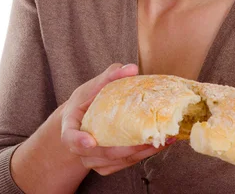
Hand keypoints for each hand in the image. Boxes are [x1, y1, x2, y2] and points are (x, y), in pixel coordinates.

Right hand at [59, 62, 175, 175]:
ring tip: (163, 139)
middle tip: (149, 137)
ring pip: (117, 161)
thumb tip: (132, 68)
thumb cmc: (87, 102)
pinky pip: (125, 164)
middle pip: (102, 154)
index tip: (90, 142)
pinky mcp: (107, 166)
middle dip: (127, 148)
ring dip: (141, 153)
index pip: (70, 138)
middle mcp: (81, 149)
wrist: (82, 121)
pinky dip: (144, 155)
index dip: (79, 141)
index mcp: (71, 128)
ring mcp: (93, 161)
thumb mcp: (93, 87)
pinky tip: (161, 144)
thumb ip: (110, 77)